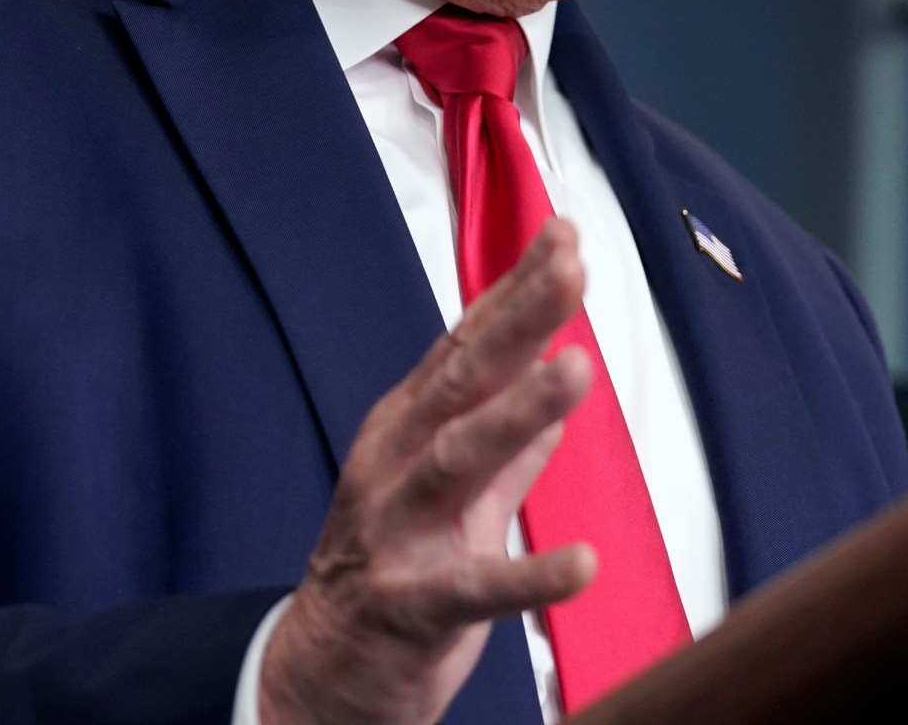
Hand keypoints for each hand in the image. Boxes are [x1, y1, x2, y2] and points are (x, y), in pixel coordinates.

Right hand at [259, 219, 597, 724]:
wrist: (326, 672)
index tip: (564, 234)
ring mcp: (398, 531)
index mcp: (408, 427)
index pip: (466, 343)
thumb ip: (512, 436)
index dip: (514, 287)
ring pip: (457, 460)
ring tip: (576, 370)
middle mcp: (396, 464)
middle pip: (461, 380)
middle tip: (570, 270)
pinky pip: (474, 590)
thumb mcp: (460, 489)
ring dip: (516, 413)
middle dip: (518, 319)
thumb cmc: (398, 568)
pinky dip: (529, 576)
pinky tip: (581, 563)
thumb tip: (559, 366)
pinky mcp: (409, 605)